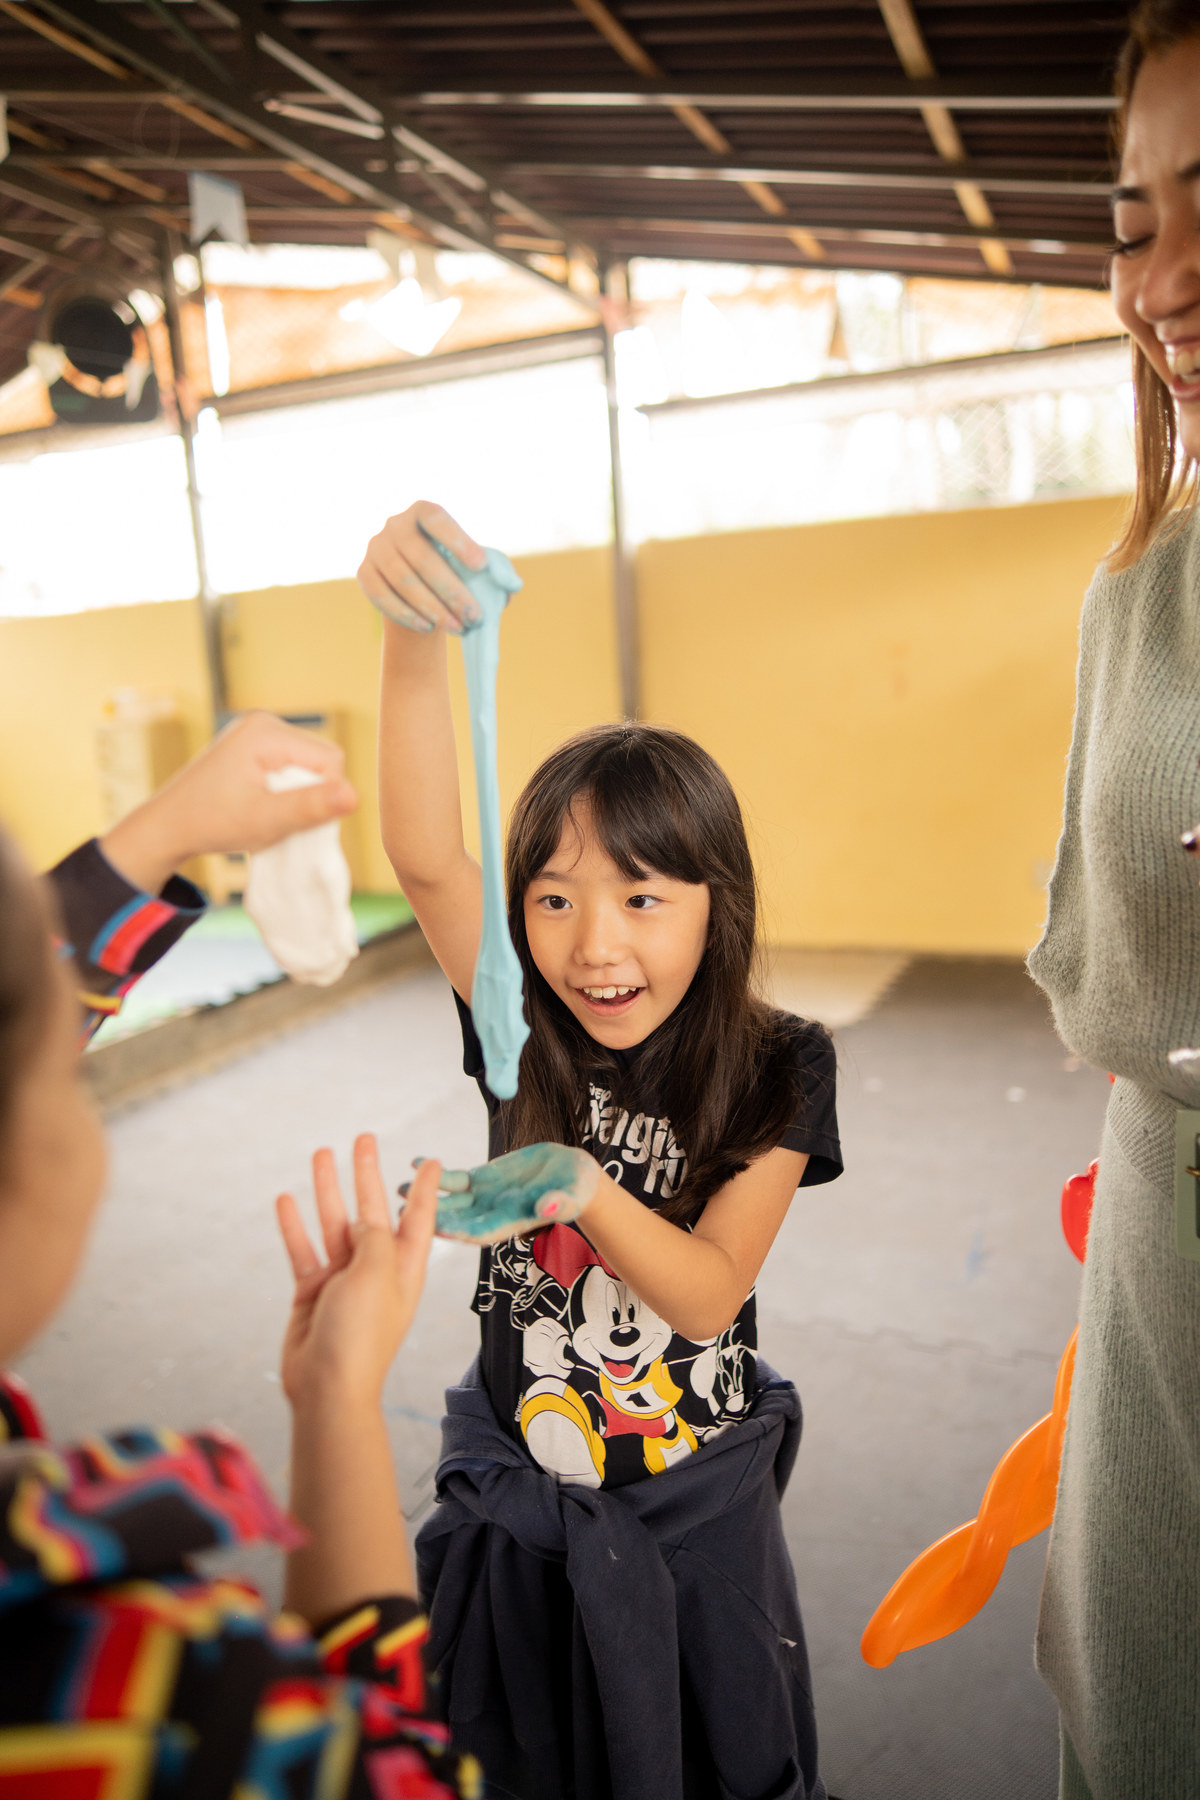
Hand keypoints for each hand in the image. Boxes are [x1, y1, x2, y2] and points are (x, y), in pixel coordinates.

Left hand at [100, 712, 357, 895]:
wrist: (168, 825)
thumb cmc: (212, 823)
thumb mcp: (266, 820)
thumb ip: (310, 807)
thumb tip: (354, 796)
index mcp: (267, 731)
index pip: (330, 760)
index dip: (323, 796)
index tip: (292, 819)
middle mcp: (263, 722)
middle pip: (320, 760)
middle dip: (309, 794)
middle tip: (277, 819)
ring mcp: (256, 731)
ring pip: (307, 766)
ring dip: (298, 795)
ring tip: (267, 813)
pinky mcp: (252, 745)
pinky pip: (290, 766)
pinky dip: (285, 791)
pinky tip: (262, 805)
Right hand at [276, 1135, 437, 1409]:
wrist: (326, 1388)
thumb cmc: (360, 1337)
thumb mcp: (375, 1275)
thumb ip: (372, 1239)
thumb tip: (364, 1219)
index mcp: (403, 1268)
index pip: (419, 1219)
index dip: (427, 1190)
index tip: (433, 1162)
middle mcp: (375, 1270)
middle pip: (372, 1211)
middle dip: (367, 1175)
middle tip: (363, 1139)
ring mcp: (343, 1280)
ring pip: (334, 1223)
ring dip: (328, 1190)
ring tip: (321, 1154)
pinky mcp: (313, 1293)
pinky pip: (304, 1250)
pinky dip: (294, 1226)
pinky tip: (286, 1199)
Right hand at [358, 499, 486, 634]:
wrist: (417, 585)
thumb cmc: (454, 570)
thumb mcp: (474, 565)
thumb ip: (496, 570)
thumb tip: (512, 586)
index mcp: (423, 511)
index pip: (437, 519)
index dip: (458, 541)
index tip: (481, 566)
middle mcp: (395, 525)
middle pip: (421, 558)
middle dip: (451, 590)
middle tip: (474, 616)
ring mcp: (376, 548)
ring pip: (402, 580)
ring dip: (432, 608)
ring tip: (457, 628)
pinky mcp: (364, 573)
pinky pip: (382, 596)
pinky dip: (406, 614)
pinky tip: (428, 627)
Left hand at [403, 1142, 600, 1244]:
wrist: (572, 1174)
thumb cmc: (576, 1189)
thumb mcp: (570, 1196)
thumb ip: (557, 1203)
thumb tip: (546, 1207)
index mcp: (510, 1223)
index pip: (480, 1232)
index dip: (458, 1229)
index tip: (436, 1226)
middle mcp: (491, 1214)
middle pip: (456, 1218)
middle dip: (429, 1216)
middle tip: (401, 1212)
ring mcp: (484, 1197)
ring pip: (449, 1200)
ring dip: (423, 1195)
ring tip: (398, 1188)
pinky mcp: (482, 1179)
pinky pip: (453, 1179)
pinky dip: (435, 1173)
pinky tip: (415, 1162)